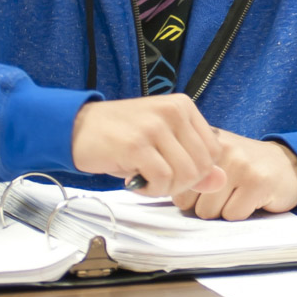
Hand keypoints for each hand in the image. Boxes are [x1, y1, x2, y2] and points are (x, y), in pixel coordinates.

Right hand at [72, 95, 225, 194]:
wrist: (76, 127)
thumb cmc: (121, 136)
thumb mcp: (163, 144)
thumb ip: (193, 162)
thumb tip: (220, 181)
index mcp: (184, 107)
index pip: (214, 151)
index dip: (198, 172)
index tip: (174, 173)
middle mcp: (174, 111)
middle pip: (202, 166)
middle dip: (181, 184)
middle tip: (157, 181)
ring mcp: (155, 126)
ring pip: (185, 174)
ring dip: (165, 188)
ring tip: (146, 180)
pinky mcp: (136, 144)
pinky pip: (162, 179)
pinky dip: (151, 190)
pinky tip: (135, 182)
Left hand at [171, 130, 296, 219]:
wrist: (290, 165)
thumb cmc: (248, 168)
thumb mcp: (217, 160)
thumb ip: (191, 172)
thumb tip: (163, 193)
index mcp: (206, 143)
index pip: (176, 185)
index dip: (190, 196)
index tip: (206, 190)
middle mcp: (221, 150)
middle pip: (189, 203)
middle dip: (206, 205)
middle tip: (228, 192)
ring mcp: (240, 164)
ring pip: (209, 212)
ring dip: (224, 211)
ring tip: (240, 194)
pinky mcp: (258, 182)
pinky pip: (233, 215)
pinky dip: (243, 213)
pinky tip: (253, 198)